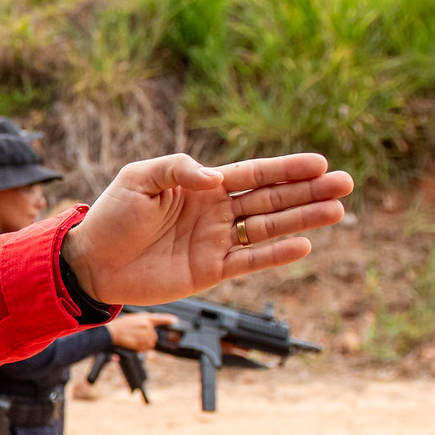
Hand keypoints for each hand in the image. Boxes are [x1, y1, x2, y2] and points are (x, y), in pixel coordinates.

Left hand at [62, 153, 353, 304]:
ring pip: (268, 228)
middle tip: (345, 184)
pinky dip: (276, 254)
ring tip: (337, 211)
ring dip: (303, 220)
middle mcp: (215, 212)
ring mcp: (215, 241)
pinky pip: (250, 261)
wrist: (90, 262)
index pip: (254, 174)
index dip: (286, 169)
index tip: (320, 163)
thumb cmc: (111, 217)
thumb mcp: (139, 179)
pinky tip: (304, 245)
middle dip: (308, 191)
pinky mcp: (210, 270)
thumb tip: (216, 179)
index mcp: (202, 186)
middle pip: (271, 200)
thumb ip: (178, 170)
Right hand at [105, 312, 175, 352]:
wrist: (112, 331)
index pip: (160, 318)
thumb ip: (146, 321)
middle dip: (147, 338)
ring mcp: (145, 334)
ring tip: (134, 340)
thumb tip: (159, 326)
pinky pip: (145, 348)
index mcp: (145, 318)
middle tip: (136, 336)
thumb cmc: (121, 325)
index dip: (168, 320)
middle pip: (154, 336)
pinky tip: (133, 344)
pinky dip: (141, 349)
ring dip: (144, 345)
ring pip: (150, 343)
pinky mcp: (141, 342)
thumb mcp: (134, 319)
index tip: (175, 320)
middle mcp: (147, 325)